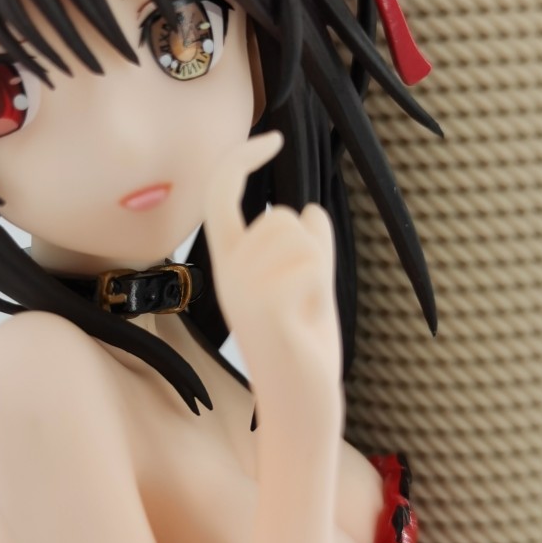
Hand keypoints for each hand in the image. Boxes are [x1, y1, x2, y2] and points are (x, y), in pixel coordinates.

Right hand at [203, 132, 342, 426]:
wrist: (300, 406)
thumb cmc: (302, 349)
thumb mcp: (308, 289)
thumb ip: (309, 249)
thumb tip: (312, 210)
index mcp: (228, 264)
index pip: (220, 193)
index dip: (240, 158)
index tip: (270, 136)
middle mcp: (227, 272)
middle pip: (280, 216)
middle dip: (309, 248)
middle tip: (304, 300)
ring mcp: (242, 290)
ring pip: (299, 237)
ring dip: (318, 269)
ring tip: (304, 313)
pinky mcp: (265, 308)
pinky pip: (312, 265)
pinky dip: (321, 289)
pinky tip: (306, 322)